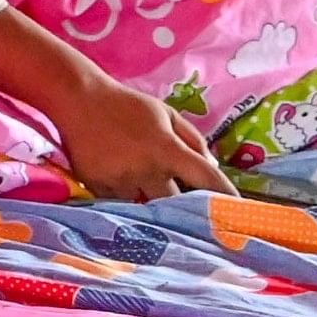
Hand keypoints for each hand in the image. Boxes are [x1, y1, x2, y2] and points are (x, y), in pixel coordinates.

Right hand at [40, 78, 227, 200]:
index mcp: (167, 147)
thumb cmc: (127, 105)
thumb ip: (193, 140)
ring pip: (147, 208)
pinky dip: (128, 202)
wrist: (78, 100)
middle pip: (177, 204)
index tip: (238, 212)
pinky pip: (121, 206)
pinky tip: (124, 190)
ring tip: (155, 204)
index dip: (225, 196)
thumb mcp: (165, 113)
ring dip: (153, 206)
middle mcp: (147, 167)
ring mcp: (121, 180)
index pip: (206, 178)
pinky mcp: (99, 187)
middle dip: (185, 208)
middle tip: (195, 216)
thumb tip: (213, 169)